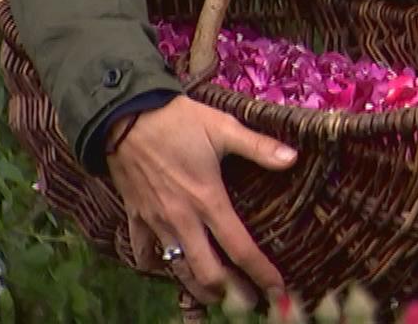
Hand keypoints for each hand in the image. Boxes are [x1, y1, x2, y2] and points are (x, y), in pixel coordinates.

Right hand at [107, 96, 295, 304]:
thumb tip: (293, 158)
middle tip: (248, 301)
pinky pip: (143, 252)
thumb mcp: (223, 128)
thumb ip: (259, 147)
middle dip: (230, 292)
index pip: (239, 247)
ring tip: (215, 296)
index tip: (277, 291)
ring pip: (176, 269)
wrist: (124, 115)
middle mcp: (182, 219)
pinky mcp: (135, 216)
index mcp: (208, 200)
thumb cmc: (177, 120)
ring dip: (197, 287)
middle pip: (207, 272)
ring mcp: (156, 221)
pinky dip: (155, 264)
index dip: (261, 273)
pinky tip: (167, 267)